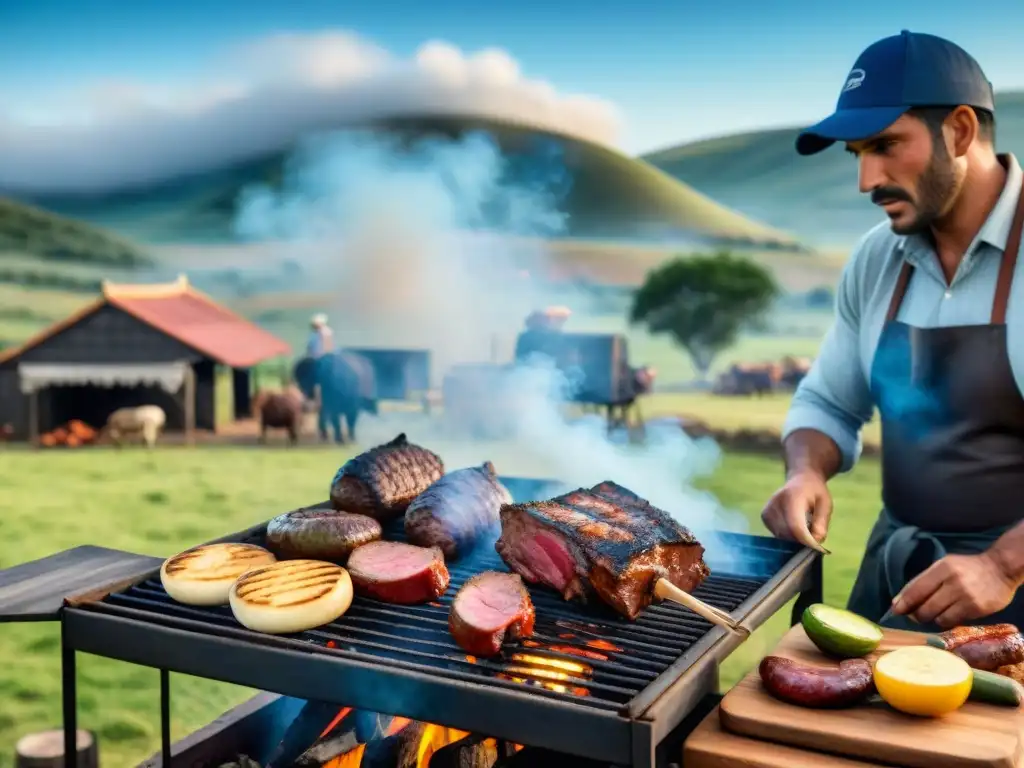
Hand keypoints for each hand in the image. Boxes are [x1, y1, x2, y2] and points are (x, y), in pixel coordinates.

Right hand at [760, 471, 832, 552]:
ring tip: (806, 526)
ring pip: (782, 536)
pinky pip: (778, 534)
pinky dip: (788, 535)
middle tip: (815, 536)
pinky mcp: (764, 517)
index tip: (819, 548)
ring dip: (796, 538)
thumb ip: (821, 522)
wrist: (801, 480)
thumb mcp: (825, 504)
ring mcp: (767, 511)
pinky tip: (795, 526)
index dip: (807, 540)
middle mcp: (775, 504)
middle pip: (788, 533)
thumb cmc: (815, 492)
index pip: (795, 526)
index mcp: (792, 498)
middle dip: (803, 541)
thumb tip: (816, 542)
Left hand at [891, 553, 1017, 628]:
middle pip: (925, 607)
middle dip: (915, 614)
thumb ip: (922, 581)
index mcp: (942, 568)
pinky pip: (953, 622)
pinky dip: (946, 621)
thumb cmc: (966, 568)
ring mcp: (966, 597)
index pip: (916, 589)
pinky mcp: (977, 609)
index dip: (903, 603)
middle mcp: (953, 582)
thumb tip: (899, 601)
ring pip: (938, 618)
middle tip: (915, 615)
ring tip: (935, 613)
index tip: (895, 611)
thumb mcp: (943, 566)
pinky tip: (948, 615)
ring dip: (932, 618)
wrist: (1001, 569)